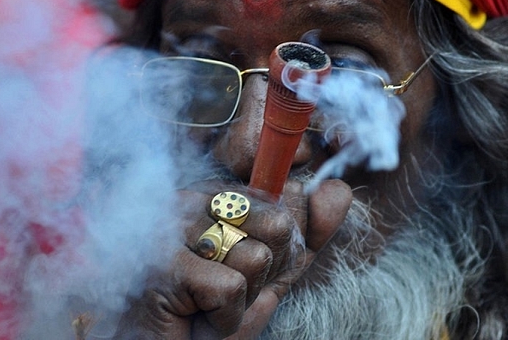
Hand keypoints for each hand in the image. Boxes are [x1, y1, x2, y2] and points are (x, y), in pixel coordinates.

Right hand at [116, 178, 352, 338]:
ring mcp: (172, 228)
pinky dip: (224, 319)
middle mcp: (190, 199)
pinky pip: (232, 288)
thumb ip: (307, 232)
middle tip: (227, 292)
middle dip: (264, 274)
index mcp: (215, 195)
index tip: (243, 271)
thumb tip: (341, 188)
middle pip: (277, 225)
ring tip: (208, 305)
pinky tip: (195, 317)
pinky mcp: (165, 264)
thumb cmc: (212, 313)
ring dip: (242, 300)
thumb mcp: (272, 272)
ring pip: (257, 256)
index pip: (284, 205)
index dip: (279, 252)